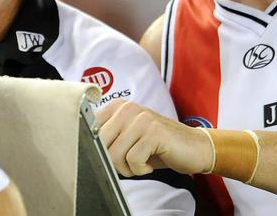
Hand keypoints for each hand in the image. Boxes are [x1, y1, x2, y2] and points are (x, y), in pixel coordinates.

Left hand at [96, 100, 213, 176]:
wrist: (193, 147)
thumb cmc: (158, 146)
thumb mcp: (129, 137)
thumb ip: (108, 137)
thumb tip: (83, 147)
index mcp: (118, 106)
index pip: (89, 128)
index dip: (94, 147)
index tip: (108, 154)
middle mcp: (128, 108)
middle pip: (99, 144)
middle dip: (113, 161)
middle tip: (130, 160)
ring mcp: (141, 118)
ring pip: (114, 155)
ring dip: (128, 167)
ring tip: (142, 160)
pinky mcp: (153, 132)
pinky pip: (133, 160)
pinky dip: (141, 169)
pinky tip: (151, 162)